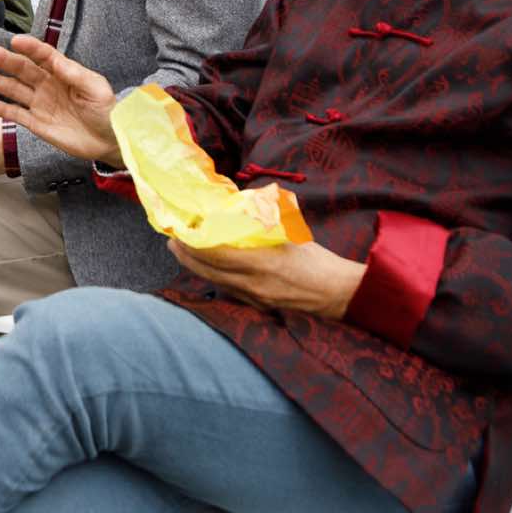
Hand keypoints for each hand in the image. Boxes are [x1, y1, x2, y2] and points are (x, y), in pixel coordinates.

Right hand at [0, 35, 119, 165]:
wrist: (110, 140)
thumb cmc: (107, 111)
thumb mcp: (96, 89)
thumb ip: (74, 74)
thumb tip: (55, 60)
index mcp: (64, 72)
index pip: (43, 55)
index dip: (30, 47)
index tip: (16, 41)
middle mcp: (48, 85)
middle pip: (23, 69)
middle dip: (4, 60)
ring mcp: (41, 104)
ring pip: (15, 90)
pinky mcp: (38, 124)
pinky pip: (17, 115)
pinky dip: (3, 109)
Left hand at [169, 238, 365, 319]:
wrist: (339, 294)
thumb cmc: (318, 261)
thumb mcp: (292, 235)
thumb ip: (266, 223)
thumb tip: (244, 206)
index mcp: (263, 263)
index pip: (217, 255)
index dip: (194, 245)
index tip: (180, 231)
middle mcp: (254, 284)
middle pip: (209, 272)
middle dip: (186, 256)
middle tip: (172, 241)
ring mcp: (255, 298)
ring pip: (216, 283)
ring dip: (197, 267)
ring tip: (184, 252)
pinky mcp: (259, 306)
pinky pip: (229, 291)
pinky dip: (215, 278)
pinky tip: (210, 269)